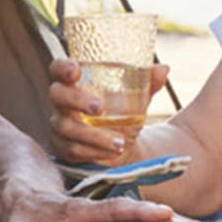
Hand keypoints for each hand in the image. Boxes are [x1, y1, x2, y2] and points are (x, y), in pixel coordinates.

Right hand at [48, 57, 169, 163]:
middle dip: (78, 100)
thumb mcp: (137, 97)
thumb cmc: (122, 113)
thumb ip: (148, 82)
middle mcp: (62, 103)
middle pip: (58, 95)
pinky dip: (94, 152)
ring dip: (94, 135)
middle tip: (100, 108)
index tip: (76, 69)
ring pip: (67, 127)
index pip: (58, 68)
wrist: (121, 147)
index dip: (62, 67)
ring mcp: (59, 127)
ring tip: (120, 142)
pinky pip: (73, 150)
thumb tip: (163, 69)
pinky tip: (112, 154)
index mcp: (75, 82)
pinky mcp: (63, 150)